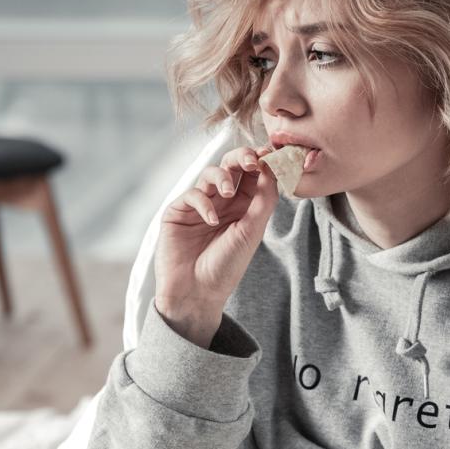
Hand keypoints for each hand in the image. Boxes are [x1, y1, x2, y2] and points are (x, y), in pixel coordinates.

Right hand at [154, 144, 279, 344]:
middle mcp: (222, 203)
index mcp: (244, 207)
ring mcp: (199, 206)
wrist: (196, 294)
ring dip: (222, 177)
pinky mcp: (178, 211)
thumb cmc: (226, 267)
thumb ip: (264, 199)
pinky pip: (192, 194)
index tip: (269, 154)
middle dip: (241, 158)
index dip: (261, 162)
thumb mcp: (252, 232)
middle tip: (250, 161)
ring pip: (211, 174)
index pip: (253, 175)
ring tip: (229, 193)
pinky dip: (203, 202)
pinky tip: (211, 221)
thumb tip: (271, 166)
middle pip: (231, 166)